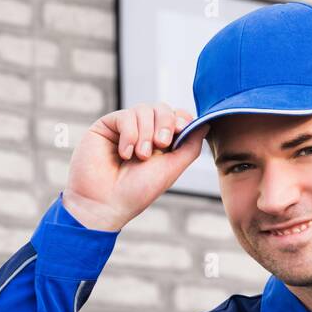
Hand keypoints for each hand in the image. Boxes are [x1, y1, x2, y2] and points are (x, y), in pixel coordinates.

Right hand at [63, 101, 209, 231]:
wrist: (105, 203)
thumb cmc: (137, 192)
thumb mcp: (171, 169)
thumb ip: (190, 146)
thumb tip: (206, 124)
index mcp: (161, 143)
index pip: (176, 117)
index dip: (181, 119)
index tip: (182, 130)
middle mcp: (144, 133)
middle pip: (162, 109)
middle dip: (165, 124)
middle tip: (161, 144)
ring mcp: (125, 128)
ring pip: (144, 110)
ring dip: (145, 133)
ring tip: (140, 156)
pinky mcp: (107, 126)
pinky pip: (125, 116)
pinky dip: (129, 134)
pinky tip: (125, 154)